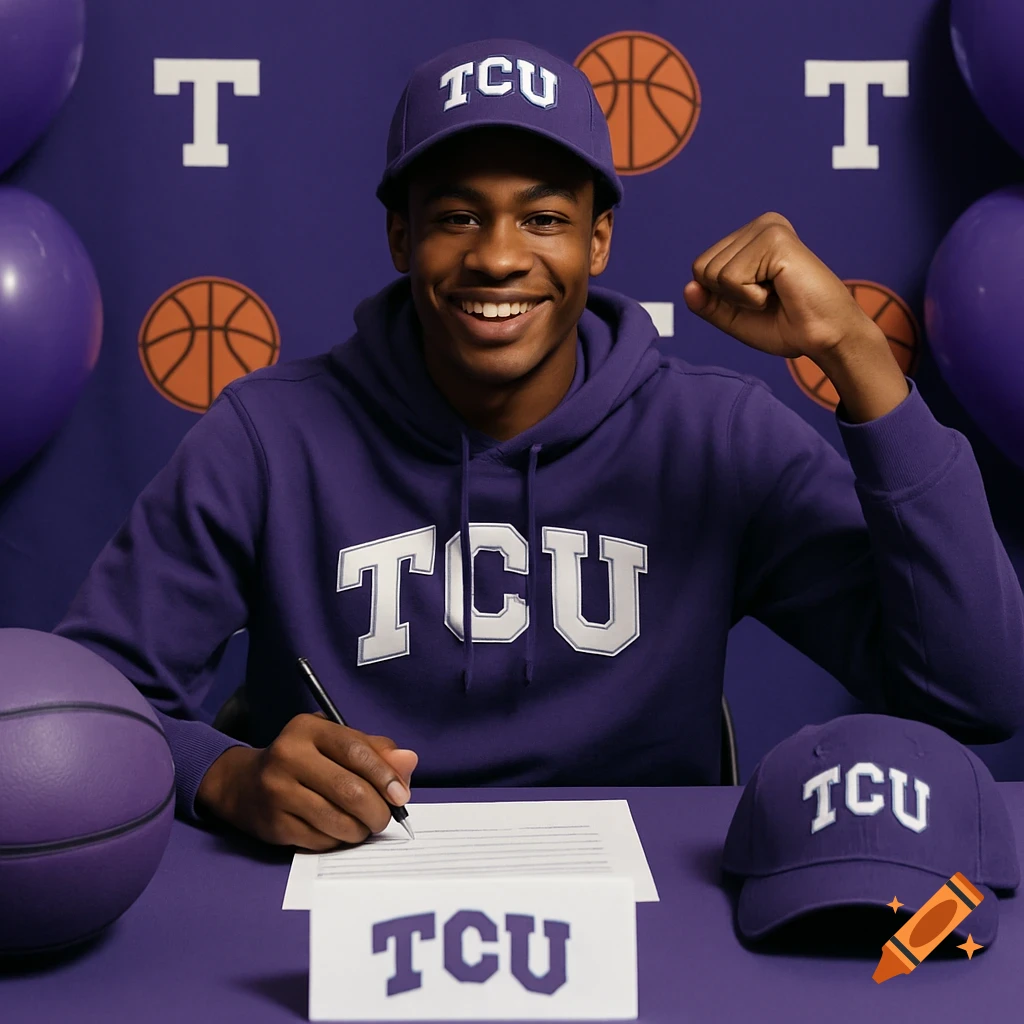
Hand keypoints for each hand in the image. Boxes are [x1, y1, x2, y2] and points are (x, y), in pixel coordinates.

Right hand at [196, 713, 417, 850]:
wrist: (243, 784)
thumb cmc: (303, 760)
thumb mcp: (334, 742)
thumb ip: (374, 751)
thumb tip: (409, 762)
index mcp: (308, 729)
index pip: (356, 751)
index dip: (385, 775)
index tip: (401, 795)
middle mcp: (288, 756)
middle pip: (349, 790)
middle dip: (377, 810)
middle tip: (384, 818)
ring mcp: (277, 792)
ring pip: (337, 820)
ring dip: (360, 829)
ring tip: (363, 825)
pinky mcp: (274, 825)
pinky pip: (321, 840)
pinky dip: (339, 840)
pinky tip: (337, 831)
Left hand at [683, 212, 885, 361]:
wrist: (826, 338)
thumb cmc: (788, 326)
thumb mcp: (736, 317)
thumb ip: (709, 303)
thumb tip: (688, 287)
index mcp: (749, 238)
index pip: (700, 269)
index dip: (721, 297)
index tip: (758, 300)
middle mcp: (759, 225)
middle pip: (701, 269)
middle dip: (729, 297)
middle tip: (768, 299)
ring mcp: (768, 228)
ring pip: (713, 274)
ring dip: (741, 298)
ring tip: (776, 294)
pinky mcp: (775, 239)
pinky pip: (730, 279)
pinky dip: (751, 297)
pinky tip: (780, 290)